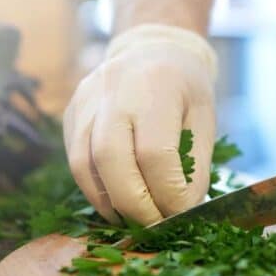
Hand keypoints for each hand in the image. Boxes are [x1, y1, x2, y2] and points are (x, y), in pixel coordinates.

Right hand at [63, 24, 216, 225]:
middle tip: (155, 226)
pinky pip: (75, 161)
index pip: (154, 152)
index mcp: (155, 86)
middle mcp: (114, 91)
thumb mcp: (204, 119)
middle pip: (111, 159)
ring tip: (133, 219)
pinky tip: (117, 201)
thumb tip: (181, 209)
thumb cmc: (184, 87)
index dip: (167, 192)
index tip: (180, 213)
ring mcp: (85, 102)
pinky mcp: (71, 115)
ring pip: (84, 164)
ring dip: (109, 202)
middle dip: (134, 204)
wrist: (151, 49)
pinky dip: (95, 189)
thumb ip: (195, 164)